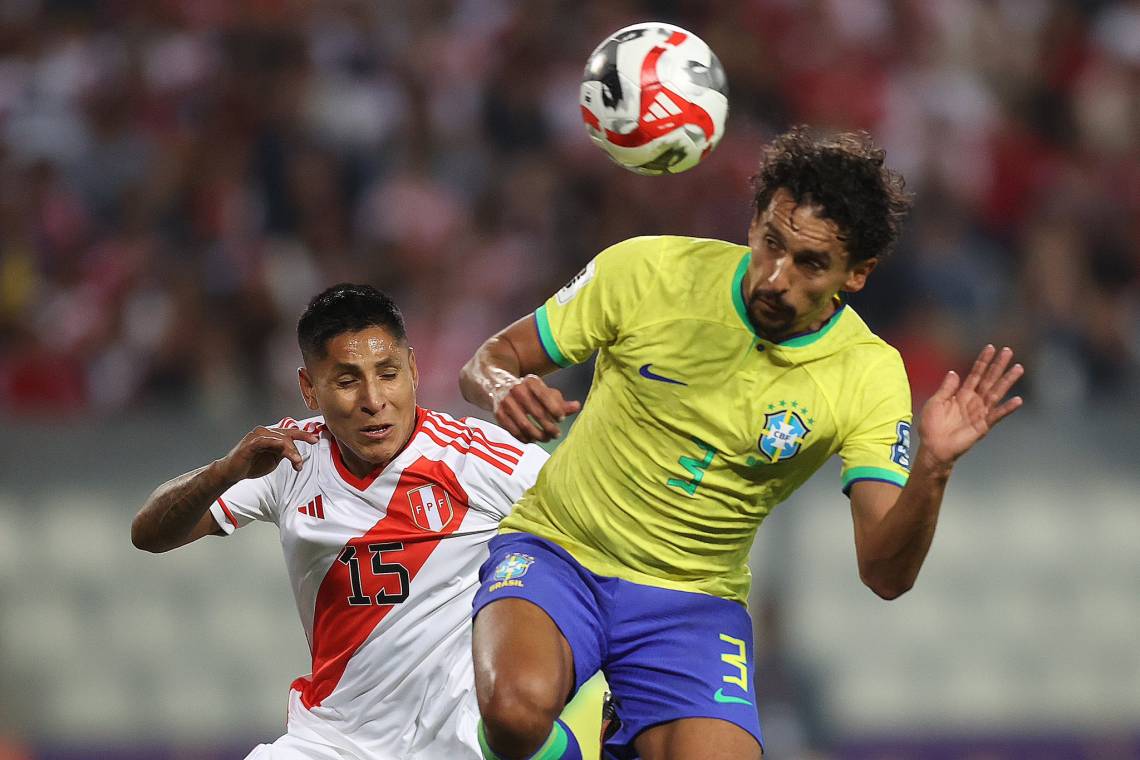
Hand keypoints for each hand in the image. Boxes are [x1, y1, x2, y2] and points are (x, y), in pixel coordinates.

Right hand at [217, 426, 320, 482]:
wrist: (232, 472)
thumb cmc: (252, 465)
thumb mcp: (273, 459)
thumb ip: (284, 453)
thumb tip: (297, 454)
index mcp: (272, 435)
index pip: (291, 432)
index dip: (304, 435)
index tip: (316, 440)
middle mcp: (265, 432)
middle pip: (287, 436)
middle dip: (296, 450)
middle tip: (299, 463)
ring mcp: (257, 436)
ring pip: (279, 439)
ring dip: (290, 451)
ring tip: (296, 462)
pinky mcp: (250, 443)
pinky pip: (265, 441)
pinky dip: (275, 443)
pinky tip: (283, 448)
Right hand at [493, 374, 580, 442]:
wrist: (501, 387)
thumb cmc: (529, 393)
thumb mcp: (545, 393)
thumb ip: (561, 402)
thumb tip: (576, 406)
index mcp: (531, 382)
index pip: (545, 396)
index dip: (555, 409)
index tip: (561, 419)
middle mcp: (517, 390)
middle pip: (536, 413)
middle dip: (549, 427)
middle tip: (556, 434)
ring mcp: (506, 402)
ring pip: (525, 425)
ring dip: (538, 435)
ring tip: (546, 438)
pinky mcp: (498, 414)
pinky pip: (513, 431)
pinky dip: (524, 438)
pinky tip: (532, 440)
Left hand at [918, 345, 1023, 467]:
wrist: (932, 447)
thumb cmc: (932, 426)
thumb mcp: (935, 402)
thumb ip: (946, 388)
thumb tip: (954, 372)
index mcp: (962, 394)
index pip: (975, 374)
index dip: (983, 361)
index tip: (991, 348)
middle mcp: (974, 401)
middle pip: (989, 379)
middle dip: (998, 365)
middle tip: (1009, 351)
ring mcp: (980, 413)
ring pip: (996, 393)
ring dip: (1007, 381)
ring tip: (1018, 368)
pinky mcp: (983, 426)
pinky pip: (996, 415)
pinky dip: (1007, 408)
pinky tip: (1017, 400)